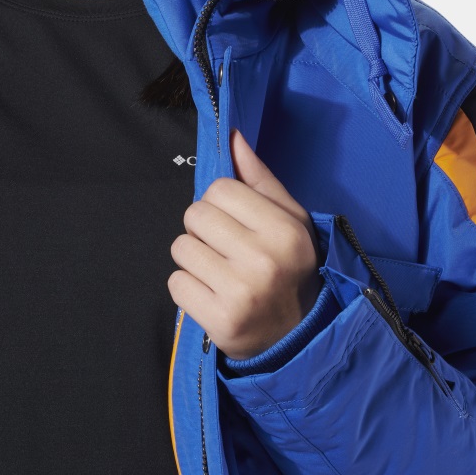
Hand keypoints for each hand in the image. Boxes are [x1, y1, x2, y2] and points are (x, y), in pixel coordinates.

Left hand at [168, 129, 322, 359]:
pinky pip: (176, 283)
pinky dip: (188, 288)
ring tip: (220, 273)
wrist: (299, 337)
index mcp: (285, 230)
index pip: (220, 189)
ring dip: (194, 259)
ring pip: (181, 248)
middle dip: (203, 229)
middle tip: (226, 250)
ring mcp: (240, 292)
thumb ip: (259, 179)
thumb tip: (232, 137)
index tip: (234, 222)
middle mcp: (264, 259)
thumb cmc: (291, 269)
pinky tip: (212, 294)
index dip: (220, 203)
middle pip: (195, 215)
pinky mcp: (220, 320)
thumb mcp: (290, 221)